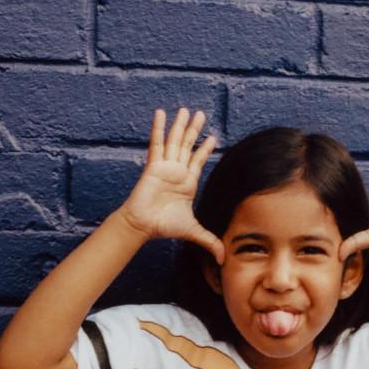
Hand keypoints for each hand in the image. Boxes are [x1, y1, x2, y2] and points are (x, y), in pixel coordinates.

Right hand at [119, 107, 223, 263]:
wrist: (144, 225)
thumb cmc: (165, 226)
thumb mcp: (193, 231)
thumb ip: (209, 241)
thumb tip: (224, 258)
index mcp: (187, 183)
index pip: (198, 161)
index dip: (205, 149)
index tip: (213, 136)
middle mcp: (177, 171)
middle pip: (187, 146)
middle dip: (194, 130)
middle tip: (201, 113)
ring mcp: (165, 166)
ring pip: (175, 141)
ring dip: (180, 125)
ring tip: (186, 110)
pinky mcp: (153, 165)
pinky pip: (157, 143)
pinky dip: (159, 128)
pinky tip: (161, 113)